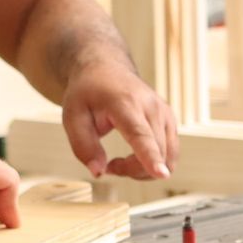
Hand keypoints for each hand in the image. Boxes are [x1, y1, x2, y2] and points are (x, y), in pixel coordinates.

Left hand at [61, 57, 178, 179]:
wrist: (105, 68)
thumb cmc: (88, 92)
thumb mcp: (72, 117)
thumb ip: (83, 146)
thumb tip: (98, 172)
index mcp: (125, 103)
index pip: (141, 134)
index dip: (151, 157)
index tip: (161, 174)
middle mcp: (151, 107)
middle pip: (155, 153)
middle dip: (131, 170)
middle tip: (108, 164)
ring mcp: (165, 113)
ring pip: (167, 158)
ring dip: (144, 169)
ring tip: (120, 160)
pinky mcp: (170, 121)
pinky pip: (170, 155)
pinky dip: (153, 163)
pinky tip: (134, 157)